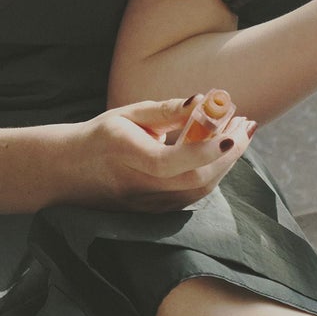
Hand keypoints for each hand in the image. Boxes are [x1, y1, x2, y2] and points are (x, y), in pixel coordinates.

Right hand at [70, 98, 254, 213]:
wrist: (70, 171)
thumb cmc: (101, 136)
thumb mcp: (128, 114)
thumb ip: (167, 110)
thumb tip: (204, 101)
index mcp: (126, 155)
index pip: (171, 161)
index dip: (205, 150)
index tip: (231, 131)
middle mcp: (138, 186)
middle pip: (195, 181)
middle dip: (229, 154)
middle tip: (246, 125)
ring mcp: (148, 205)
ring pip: (199, 192)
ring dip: (226, 164)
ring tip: (240, 134)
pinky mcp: (156, 213)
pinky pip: (193, 196)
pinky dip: (213, 174)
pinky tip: (220, 153)